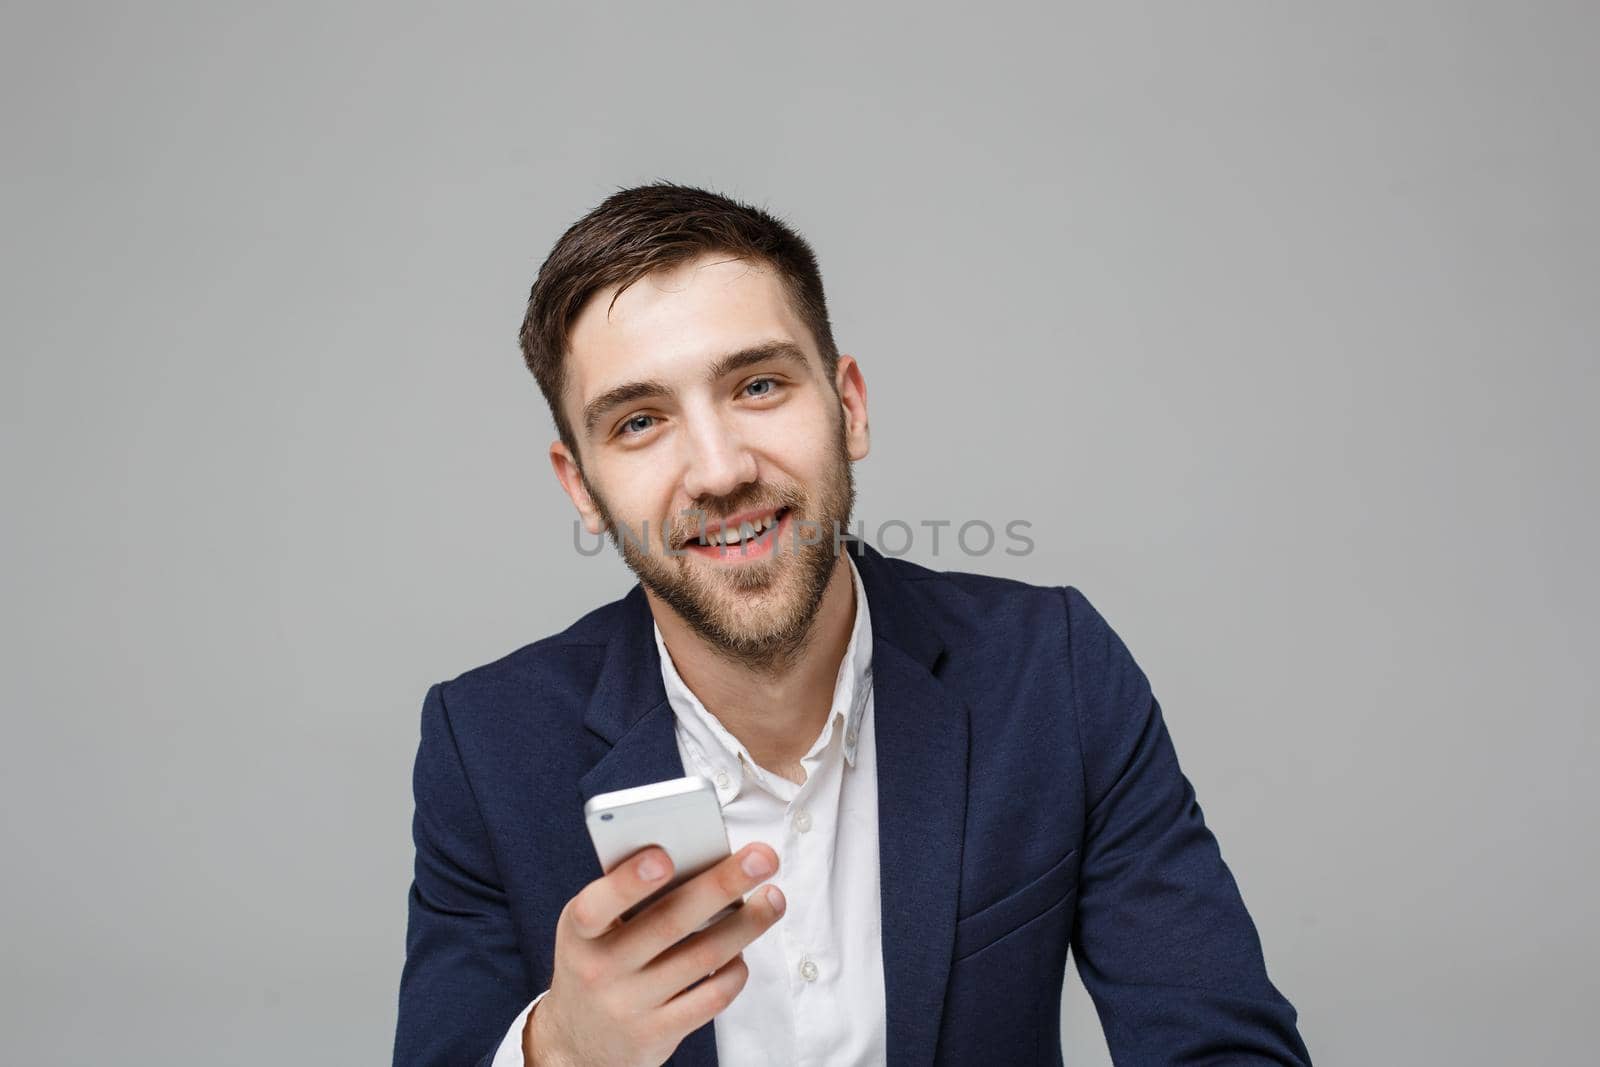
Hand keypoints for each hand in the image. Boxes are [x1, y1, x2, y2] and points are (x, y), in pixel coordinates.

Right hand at [523, 842, 784, 1066]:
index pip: (597, 905)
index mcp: (579, 931)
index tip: (664, 855)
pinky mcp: (657, 1034)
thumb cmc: (599, 960)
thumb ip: (631, 895)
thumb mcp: (594, 928)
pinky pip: (711, 998)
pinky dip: (735, 969)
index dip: (628, 881)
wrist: (580, 1040)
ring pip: (702, 957)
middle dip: (722, 885)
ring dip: (747, 924)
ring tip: (773, 898)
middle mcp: (599, 969)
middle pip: (670, 923)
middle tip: (763, 857)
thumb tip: (701, 857)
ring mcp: (629, 1006)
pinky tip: (743, 951)